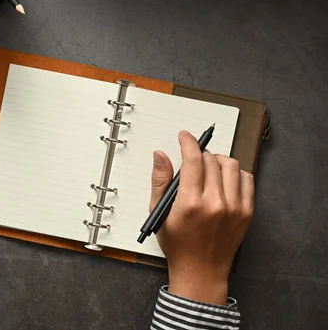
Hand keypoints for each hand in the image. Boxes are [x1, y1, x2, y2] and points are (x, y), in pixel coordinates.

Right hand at [149, 131, 253, 304]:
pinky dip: (236, 173)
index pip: (193, 159)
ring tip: (209, 168)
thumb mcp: (159, 213)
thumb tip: (160, 155)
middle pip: (212, 160)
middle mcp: (215, 203)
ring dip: (218, 161)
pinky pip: (247, 179)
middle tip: (193, 160)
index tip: (185, 136)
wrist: (201, 270)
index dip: (188, 142)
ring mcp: (234, 207)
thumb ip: (160, 181)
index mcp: (191, 203)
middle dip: (200, 154)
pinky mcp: (247, 212)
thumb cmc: (178, 244)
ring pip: (231, 165)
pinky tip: (225, 179)